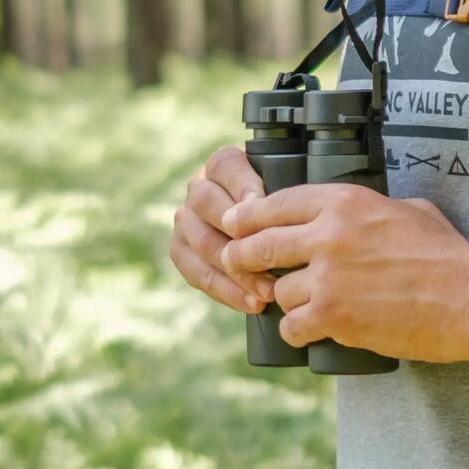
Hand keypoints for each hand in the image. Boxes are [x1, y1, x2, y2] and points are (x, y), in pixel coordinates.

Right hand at [170, 144, 277, 316]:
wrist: (265, 234)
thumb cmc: (284, 210)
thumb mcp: (287, 192)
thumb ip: (285, 194)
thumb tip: (285, 209)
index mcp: (221, 166)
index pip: (225, 166)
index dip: (242, 185)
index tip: (263, 204)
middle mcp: (197, 188)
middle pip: (206, 203)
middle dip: (239, 233)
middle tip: (269, 255)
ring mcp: (185, 220)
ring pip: (202, 243)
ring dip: (236, 270)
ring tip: (268, 291)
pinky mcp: (180, 251)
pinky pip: (197, 274)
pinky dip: (226, 292)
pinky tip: (252, 303)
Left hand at [220, 184, 468, 363]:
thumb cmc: (447, 255)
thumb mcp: (407, 209)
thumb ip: (367, 207)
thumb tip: (348, 212)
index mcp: (344, 201)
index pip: (274, 204)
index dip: (248, 217)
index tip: (235, 226)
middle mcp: (328, 234)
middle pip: (259, 245)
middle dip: (245, 258)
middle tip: (241, 268)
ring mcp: (327, 277)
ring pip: (278, 291)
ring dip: (289, 301)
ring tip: (313, 307)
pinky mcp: (332, 316)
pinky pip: (291, 325)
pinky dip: (299, 332)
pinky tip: (314, 332)